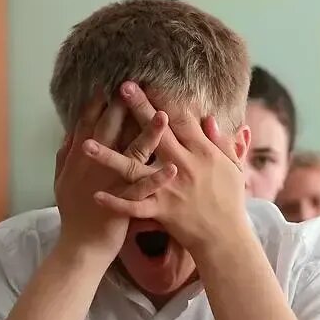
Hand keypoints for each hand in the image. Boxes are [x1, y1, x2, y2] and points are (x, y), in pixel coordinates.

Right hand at [54, 88, 175, 261]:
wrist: (80, 247)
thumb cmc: (73, 214)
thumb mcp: (62, 181)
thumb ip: (65, 156)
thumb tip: (69, 134)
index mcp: (81, 160)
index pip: (90, 125)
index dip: (99, 104)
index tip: (107, 83)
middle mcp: (95, 167)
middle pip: (113, 131)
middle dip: (125, 107)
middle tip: (137, 84)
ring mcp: (111, 184)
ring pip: (133, 155)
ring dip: (149, 135)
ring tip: (165, 116)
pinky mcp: (125, 203)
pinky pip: (145, 189)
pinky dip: (158, 178)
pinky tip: (173, 167)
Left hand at [93, 82, 248, 254]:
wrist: (227, 237)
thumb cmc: (231, 200)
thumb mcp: (233, 167)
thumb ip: (222, 141)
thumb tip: (210, 118)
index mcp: (202, 152)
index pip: (180, 119)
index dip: (163, 99)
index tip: (148, 82)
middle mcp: (184, 166)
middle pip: (155, 133)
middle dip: (138, 109)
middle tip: (120, 88)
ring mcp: (169, 189)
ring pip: (135, 169)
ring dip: (109, 156)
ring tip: (86, 144)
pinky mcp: (161, 210)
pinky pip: (134, 206)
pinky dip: (116, 202)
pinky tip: (96, 195)